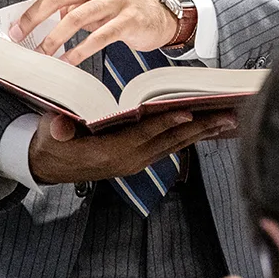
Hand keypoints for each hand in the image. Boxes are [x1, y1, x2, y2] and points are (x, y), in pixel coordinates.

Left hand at [3, 0, 176, 65]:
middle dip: (34, 16)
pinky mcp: (128, 20)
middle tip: (17, 33)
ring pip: (76, 18)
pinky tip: (66, 61)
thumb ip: (67, 2)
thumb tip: (35, 17)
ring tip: (40, 53)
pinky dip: (78, 51)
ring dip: (53, 38)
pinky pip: (98, 37)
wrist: (159, 15)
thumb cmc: (118, 5)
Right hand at [27, 110, 238, 185]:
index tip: (190, 111)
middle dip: (200, 127)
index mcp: (111, 153)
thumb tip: (60, 125)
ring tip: (228, 121)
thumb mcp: (49, 136)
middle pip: (170, 141)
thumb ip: (57, 131)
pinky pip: (171, 148)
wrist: (50, 167)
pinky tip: (207, 129)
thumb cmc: (52, 144)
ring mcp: (137, 163)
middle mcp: (130, 160)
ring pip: (175, 145)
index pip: (144, 135)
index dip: (166, 122)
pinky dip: (190, 137)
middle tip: (229, 116)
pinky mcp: (140, 161)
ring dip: (202, 133)